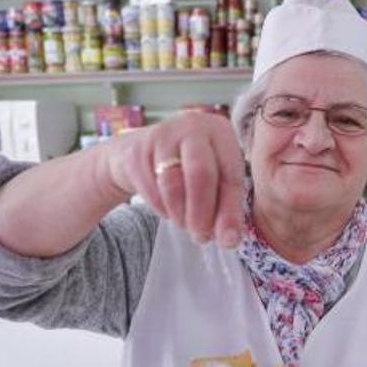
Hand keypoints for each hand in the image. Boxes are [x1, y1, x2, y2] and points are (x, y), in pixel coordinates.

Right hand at [104, 111, 245, 247]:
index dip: (230, 212)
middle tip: (201, 237)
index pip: (230, 175)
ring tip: (185, 224)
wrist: (140, 153)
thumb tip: (229, 240)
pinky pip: (150, 190)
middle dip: (202, 214)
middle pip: (200, 174)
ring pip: (172, 184)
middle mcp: (192, 125)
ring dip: (180, 214)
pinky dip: (161, 209)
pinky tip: (168, 209)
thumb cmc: (189, 168)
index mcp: (220, 131)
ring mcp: (161, 135)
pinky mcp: (136, 151)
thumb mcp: (215, 182)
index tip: (228, 241)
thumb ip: (227, 209)